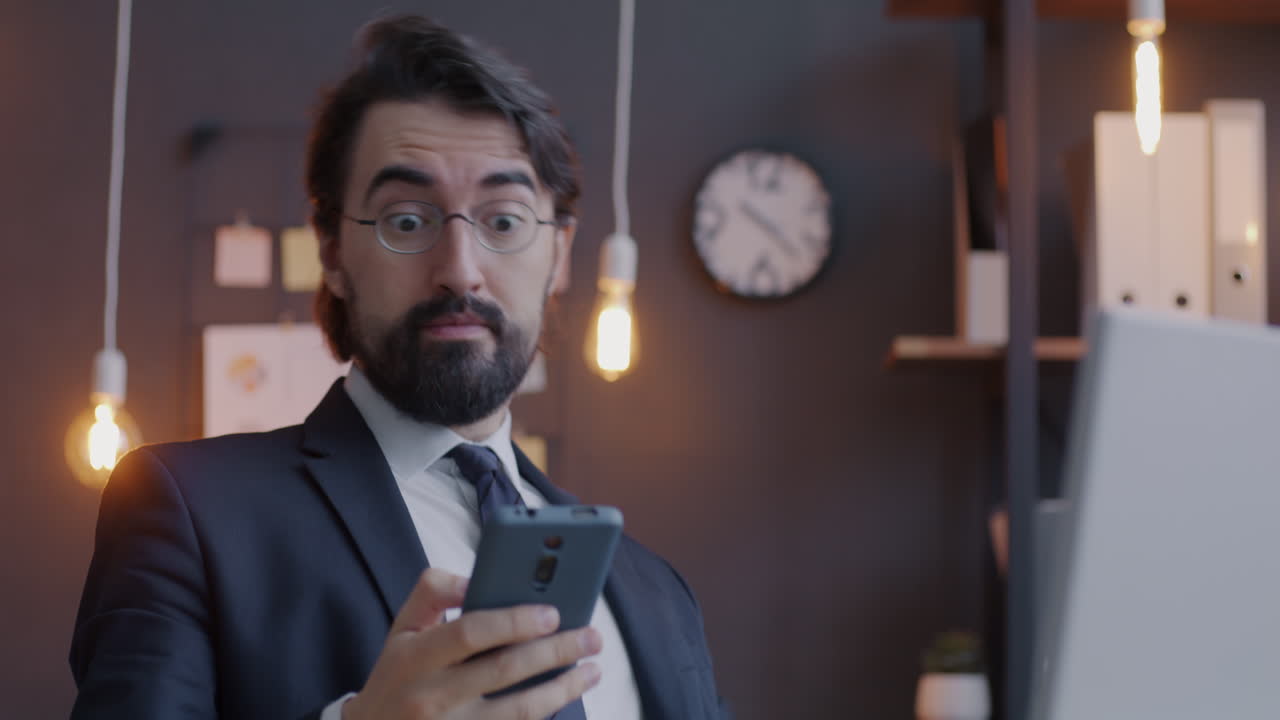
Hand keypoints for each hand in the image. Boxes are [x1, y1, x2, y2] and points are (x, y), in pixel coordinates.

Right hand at [343, 568, 601, 719]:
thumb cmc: (399, 675)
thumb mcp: (401, 628)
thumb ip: (433, 591)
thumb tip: (474, 579)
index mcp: (414, 657)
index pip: (470, 633)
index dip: (514, 621)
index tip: (552, 612)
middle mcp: (430, 697)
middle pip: (504, 670)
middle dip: (555, 651)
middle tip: (591, 637)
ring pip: (519, 711)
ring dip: (563, 689)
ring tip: (593, 670)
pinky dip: (546, 713)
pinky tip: (567, 696)